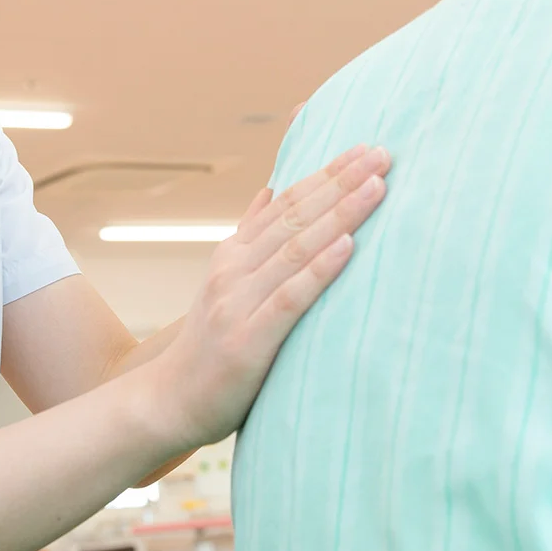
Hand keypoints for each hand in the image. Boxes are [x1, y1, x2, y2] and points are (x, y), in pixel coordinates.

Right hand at [144, 143, 389, 449]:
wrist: (168, 402)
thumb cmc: (209, 346)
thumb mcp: (224, 283)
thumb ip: (249, 238)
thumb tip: (271, 189)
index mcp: (233, 254)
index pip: (287, 201)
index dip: (327, 173)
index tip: (365, 148)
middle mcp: (234, 270)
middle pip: (297, 216)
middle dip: (342, 182)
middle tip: (382, 154)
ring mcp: (238, 302)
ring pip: (296, 248)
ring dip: (339, 214)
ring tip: (376, 187)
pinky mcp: (248, 340)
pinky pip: (290, 297)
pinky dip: (320, 269)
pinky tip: (348, 246)